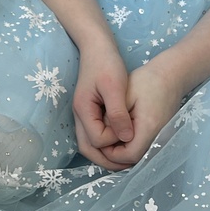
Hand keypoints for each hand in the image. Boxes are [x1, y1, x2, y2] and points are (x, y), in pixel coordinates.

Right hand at [71, 47, 133, 169]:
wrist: (97, 46)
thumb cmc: (106, 63)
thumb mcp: (115, 86)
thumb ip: (118, 113)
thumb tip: (126, 139)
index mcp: (83, 109)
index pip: (97, 140)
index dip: (115, 141)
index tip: (130, 131)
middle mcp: (79, 115)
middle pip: (88, 149)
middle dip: (108, 160)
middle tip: (130, 164)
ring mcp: (83, 114)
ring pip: (90, 144)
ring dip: (107, 154)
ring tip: (128, 157)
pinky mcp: (90, 111)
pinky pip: (95, 134)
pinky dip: (108, 143)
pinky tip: (123, 140)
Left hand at [99, 62, 185, 167]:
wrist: (170, 77)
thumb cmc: (146, 82)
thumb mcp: (124, 96)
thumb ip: (113, 118)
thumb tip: (102, 135)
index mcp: (149, 128)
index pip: (128, 155)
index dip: (111, 153)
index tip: (99, 142)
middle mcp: (159, 139)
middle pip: (134, 159)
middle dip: (115, 155)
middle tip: (100, 142)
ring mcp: (162, 139)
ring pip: (139, 156)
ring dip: (122, 151)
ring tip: (107, 137)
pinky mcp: (161, 136)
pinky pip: (144, 148)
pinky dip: (130, 146)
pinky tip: (119, 135)